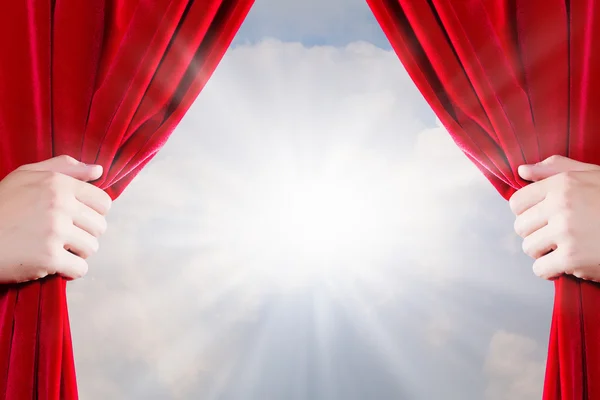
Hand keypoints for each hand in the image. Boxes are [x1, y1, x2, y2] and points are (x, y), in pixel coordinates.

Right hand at [0, 155, 111, 282]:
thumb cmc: (0, 205)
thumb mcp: (26, 176)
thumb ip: (64, 168)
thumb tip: (98, 170)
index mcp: (58, 184)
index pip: (103, 202)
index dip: (94, 214)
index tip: (78, 220)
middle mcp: (60, 206)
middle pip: (99, 227)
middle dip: (84, 234)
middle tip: (62, 237)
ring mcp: (54, 232)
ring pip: (92, 248)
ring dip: (77, 253)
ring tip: (55, 249)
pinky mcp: (48, 258)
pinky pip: (80, 269)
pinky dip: (69, 271)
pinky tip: (53, 265)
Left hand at [509, 155, 599, 281]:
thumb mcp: (594, 176)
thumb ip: (557, 170)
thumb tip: (522, 170)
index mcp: (563, 183)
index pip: (517, 202)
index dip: (525, 214)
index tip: (539, 220)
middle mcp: (561, 205)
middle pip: (521, 227)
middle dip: (535, 234)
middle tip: (556, 237)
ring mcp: (566, 232)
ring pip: (529, 248)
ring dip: (544, 253)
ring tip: (565, 249)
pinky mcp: (572, 258)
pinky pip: (540, 269)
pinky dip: (551, 271)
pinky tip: (567, 266)